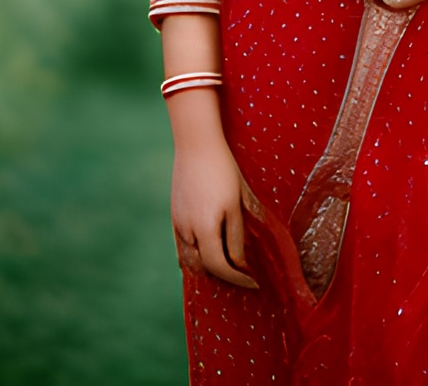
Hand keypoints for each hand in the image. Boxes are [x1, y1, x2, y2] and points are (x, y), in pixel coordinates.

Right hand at [168, 96, 257, 289]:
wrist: (196, 144)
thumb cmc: (223, 171)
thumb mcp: (236, 204)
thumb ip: (235, 236)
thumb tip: (238, 263)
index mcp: (205, 228)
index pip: (221, 266)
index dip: (239, 279)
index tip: (254, 282)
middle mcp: (187, 230)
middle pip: (203, 267)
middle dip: (223, 277)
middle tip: (242, 278)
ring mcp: (177, 222)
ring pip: (188, 259)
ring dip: (205, 269)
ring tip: (224, 270)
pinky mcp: (173, 214)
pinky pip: (180, 246)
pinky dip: (192, 257)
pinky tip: (203, 255)